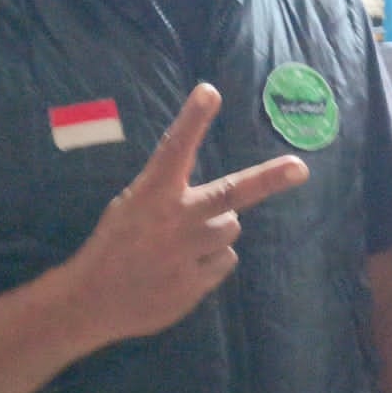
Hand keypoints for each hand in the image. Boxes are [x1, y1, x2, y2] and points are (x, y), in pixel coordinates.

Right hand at [76, 83, 307, 344]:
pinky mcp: (196, 284)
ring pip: (230, 228)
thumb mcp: (132, 206)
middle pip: (231, 194)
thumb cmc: (117, 243)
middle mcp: (174, 219)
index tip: (209, 92)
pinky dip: (211, 261)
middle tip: (300, 168)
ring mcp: (187, 253)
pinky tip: (184, 267)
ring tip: (184, 243)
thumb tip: (226, 206)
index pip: (174, 149)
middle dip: (269, 179)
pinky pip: (225, 260)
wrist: (91, 300)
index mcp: (151, 193)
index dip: (192, 120)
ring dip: (216, 230)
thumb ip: (172, 196)